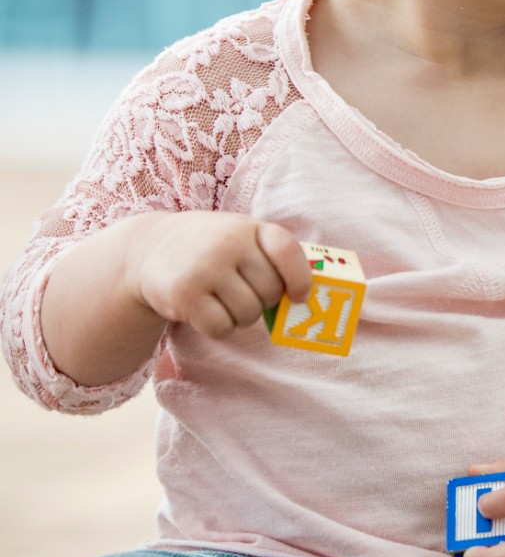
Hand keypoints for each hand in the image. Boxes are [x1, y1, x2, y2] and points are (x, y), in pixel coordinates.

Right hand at [125, 211, 311, 339]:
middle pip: (270, 292)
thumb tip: (305, 298)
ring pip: (248, 313)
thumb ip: (271, 257)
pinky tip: (205, 311)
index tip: (298, 296)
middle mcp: (228, 244)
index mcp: (249, 228)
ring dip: (240, 316)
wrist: (147, 248)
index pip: (287, 251)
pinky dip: (219, 328)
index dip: (300, 278)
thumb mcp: (240, 235)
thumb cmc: (210, 247)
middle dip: (262, 301)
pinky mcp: (184, 296)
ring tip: (220, 299)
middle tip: (242, 292)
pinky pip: (221, 327)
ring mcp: (205, 269)